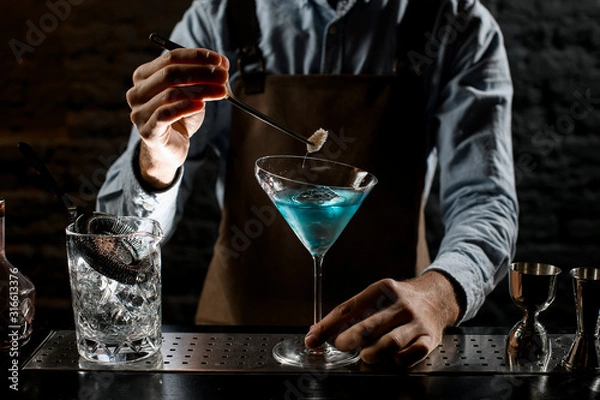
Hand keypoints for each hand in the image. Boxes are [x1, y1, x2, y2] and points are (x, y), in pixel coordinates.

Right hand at [125, 48, 229, 188]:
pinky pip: (165, 115)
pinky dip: (185, 107)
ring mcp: (139, 111)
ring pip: (171, 93)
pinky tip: (201, 106)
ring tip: (221, 92)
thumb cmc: (180, 117)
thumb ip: (200, 78)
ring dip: (201, 90)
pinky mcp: (147, 130)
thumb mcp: (191, 93)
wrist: (170, 149)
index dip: (197, 57)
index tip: (220, 60)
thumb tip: (221, 64)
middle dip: (201, 73)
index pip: (170, 58)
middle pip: (170, 74)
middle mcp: (137, 92)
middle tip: (223, 76)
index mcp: (144, 76)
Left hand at [304, 272, 460, 367]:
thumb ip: (350, 313)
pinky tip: (391, 360)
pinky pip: (413, 354)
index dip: (328, 325)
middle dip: (350, 338)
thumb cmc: (399, 301)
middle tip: (340, 345)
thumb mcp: (377, 296)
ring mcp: (415, 322)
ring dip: (373, 352)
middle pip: (370, 324)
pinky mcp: (429, 339)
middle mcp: (400, 305)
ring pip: (391, 342)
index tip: (313, 338)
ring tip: (365, 355)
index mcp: (382, 289)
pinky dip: (399, 360)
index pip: (349, 307)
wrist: (439, 297)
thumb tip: (317, 332)